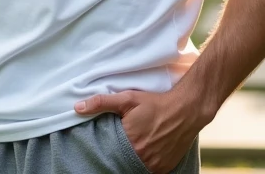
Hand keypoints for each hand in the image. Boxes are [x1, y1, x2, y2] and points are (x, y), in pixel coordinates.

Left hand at [74, 89, 207, 173]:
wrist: (187, 109)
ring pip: (136, 167)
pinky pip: (150, 170)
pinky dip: (146, 163)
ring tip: (136, 146)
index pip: (110, 152)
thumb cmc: (156, 103)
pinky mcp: (165, 168)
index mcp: (129, 143)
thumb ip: (101, 103)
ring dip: (133, 159)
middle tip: (124, 142)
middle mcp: (142, 158)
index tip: (111, 141)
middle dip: (121, 153)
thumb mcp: (128, 99)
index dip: (109, 147)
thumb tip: (77, 108)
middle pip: (123, 160)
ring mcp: (155, 165)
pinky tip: (147, 151)